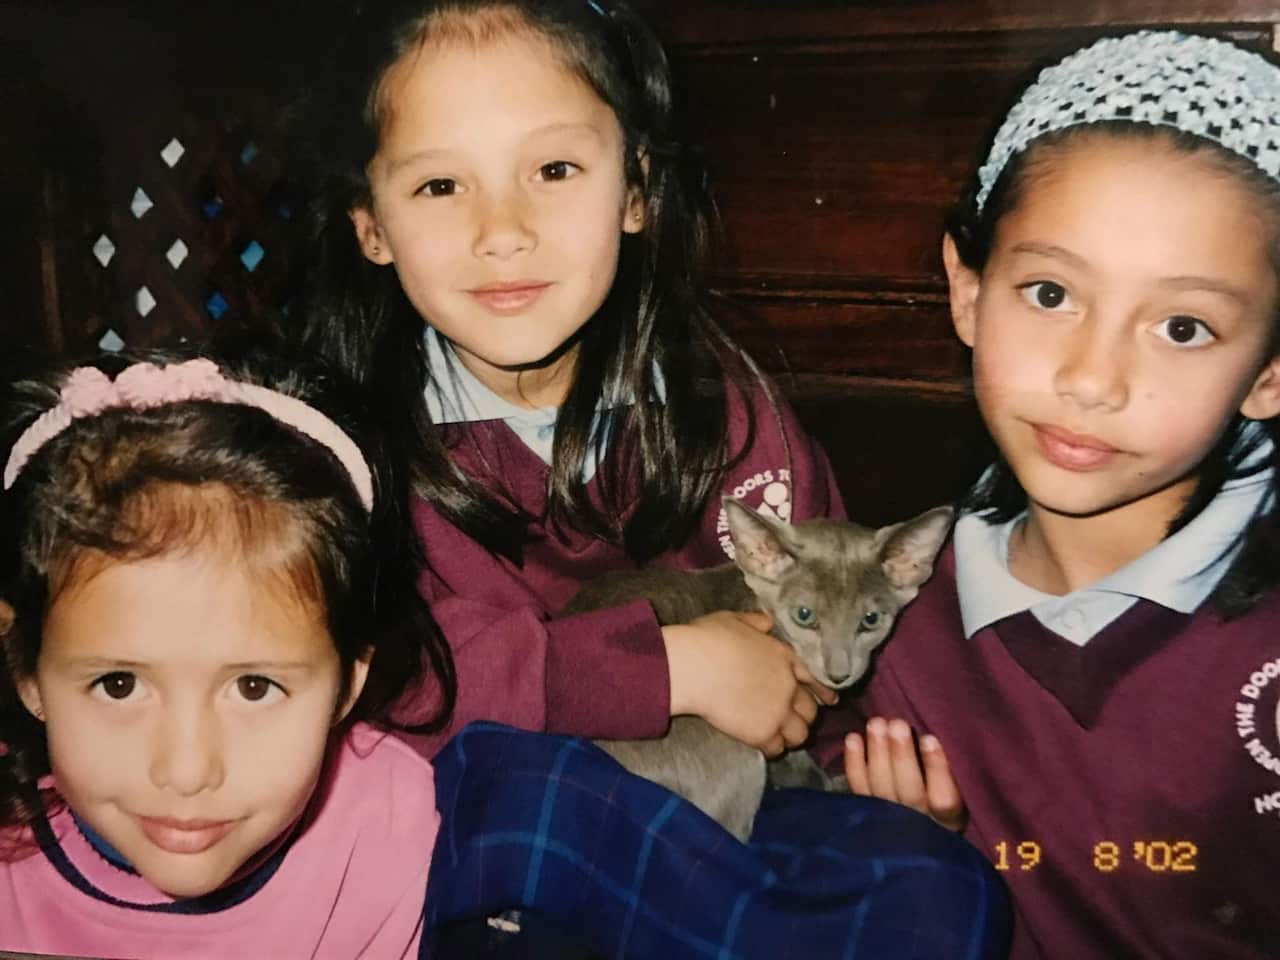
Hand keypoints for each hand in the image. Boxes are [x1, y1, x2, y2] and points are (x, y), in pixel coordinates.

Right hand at [664, 611, 836, 756]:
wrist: (695, 667)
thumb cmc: (710, 639)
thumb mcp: (734, 620)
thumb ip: (755, 622)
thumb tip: (767, 623)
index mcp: (785, 657)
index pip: (815, 679)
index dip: (823, 692)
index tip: (829, 701)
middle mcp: (789, 686)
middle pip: (811, 711)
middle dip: (804, 716)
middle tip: (793, 719)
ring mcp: (778, 711)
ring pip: (800, 734)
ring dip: (792, 736)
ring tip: (781, 737)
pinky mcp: (763, 733)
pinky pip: (777, 749)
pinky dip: (773, 749)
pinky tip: (764, 747)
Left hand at [843, 716, 965, 830]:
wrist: (910, 832)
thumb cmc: (941, 794)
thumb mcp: (958, 791)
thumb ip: (951, 771)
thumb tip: (937, 734)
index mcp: (949, 820)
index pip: (944, 799)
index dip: (936, 769)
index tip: (930, 739)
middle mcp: (919, 822)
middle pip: (909, 792)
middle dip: (902, 756)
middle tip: (897, 724)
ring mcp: (889, 819)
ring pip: (881, 787)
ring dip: (877, 753)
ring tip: (876, 723)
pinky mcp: (865, 812)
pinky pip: (858, 787)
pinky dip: (854, 762)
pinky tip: (853, 738)